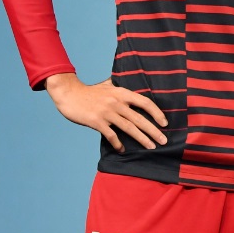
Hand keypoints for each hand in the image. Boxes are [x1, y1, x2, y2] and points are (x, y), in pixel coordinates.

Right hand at [45, 73, 167, 153]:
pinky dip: (118, 143)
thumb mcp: (107, 85)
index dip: (156, 112)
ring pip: (129, 128)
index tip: (164, 123)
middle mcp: (116, 102)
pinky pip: (111, 135)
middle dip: (153, 131)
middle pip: (139, 118)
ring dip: (141, 139)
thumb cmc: (89, 91)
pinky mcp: (96, 121)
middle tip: (164, 141)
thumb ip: (119, 86)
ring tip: (151, 147)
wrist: (69, 94)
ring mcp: (107, 112)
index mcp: (121, 92)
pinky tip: (122, 149)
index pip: (144, 102)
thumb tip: (131, 83)